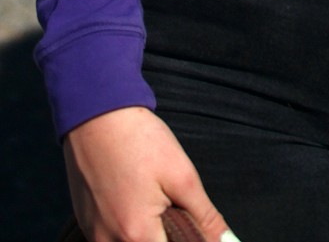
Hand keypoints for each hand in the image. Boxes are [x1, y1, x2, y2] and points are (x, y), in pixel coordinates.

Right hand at [63, 106, 237, 241]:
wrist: (95, 114)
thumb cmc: (140, 141)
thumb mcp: (182, 176)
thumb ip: (205, 217)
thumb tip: (227, 241)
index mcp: (136, 236)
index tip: (193, 225)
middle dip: (166, 237)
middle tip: (172, 206)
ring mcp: (93, 235)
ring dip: (147, 234)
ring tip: (154, 200)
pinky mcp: (85, 224)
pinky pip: (112, 239)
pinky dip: (128, 228)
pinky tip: (135, 200)